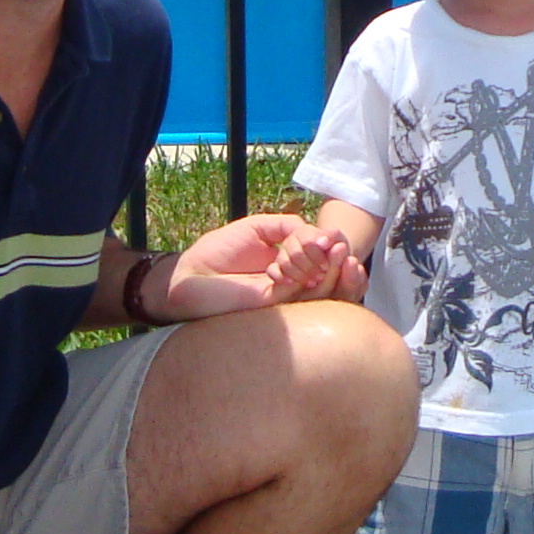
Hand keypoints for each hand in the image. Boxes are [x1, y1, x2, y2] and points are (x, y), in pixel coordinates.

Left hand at [164, 212, 366, 315]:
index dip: (338, 249)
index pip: (328, 261)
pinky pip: (298, 292)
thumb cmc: (218, 252)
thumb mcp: (258, 228)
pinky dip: (301, 272)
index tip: (337, 238)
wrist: (189, 275)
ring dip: (330, 268)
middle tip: (341, 247)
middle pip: (335, 281)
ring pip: (324, 290)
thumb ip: (289, 226)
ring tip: (331, 250)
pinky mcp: (273, 307)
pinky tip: (289, 260)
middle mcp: (295, 285)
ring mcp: (286, 299)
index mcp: (293, 266)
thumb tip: (320, 234)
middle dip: (343, 262)